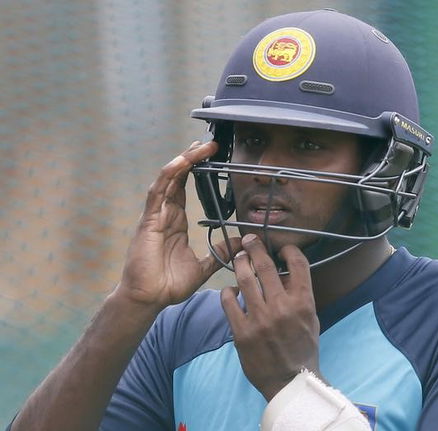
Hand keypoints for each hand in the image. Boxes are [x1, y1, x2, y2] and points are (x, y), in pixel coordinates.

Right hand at [117, 140, 241, 310]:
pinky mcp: (148, 221)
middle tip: (209, 143)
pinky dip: (169, 175)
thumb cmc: (168, 285)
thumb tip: (243, 243)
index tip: (211, 156)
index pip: (185, 187)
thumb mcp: (202, 266)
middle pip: (177, 177)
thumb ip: (220, 253)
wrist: (148, 300)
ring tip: (199, 146)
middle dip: (192, 158)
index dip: (195, 170)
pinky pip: (158, 192)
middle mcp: (164, 214)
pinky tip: (181, 162)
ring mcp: (155, 215)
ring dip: (184, 160)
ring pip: (168, 179)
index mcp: (175, 221)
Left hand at [221, 234, 320, 400]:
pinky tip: (230, 290)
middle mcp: (281, 307)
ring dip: (240, 263)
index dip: (288, 250)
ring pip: (245, 279)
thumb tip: (284, 272)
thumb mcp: (311, 318)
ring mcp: (259, 319)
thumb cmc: (303, 348)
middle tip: (250, 239)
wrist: (289, 381)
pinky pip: (228, 302)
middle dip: (256, 247)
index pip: (297, 263)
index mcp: (303, 302)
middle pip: (265, 265)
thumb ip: (300, 294)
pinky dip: (228, 291)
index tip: (281, 249)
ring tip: (239, 257)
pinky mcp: (241, 331)